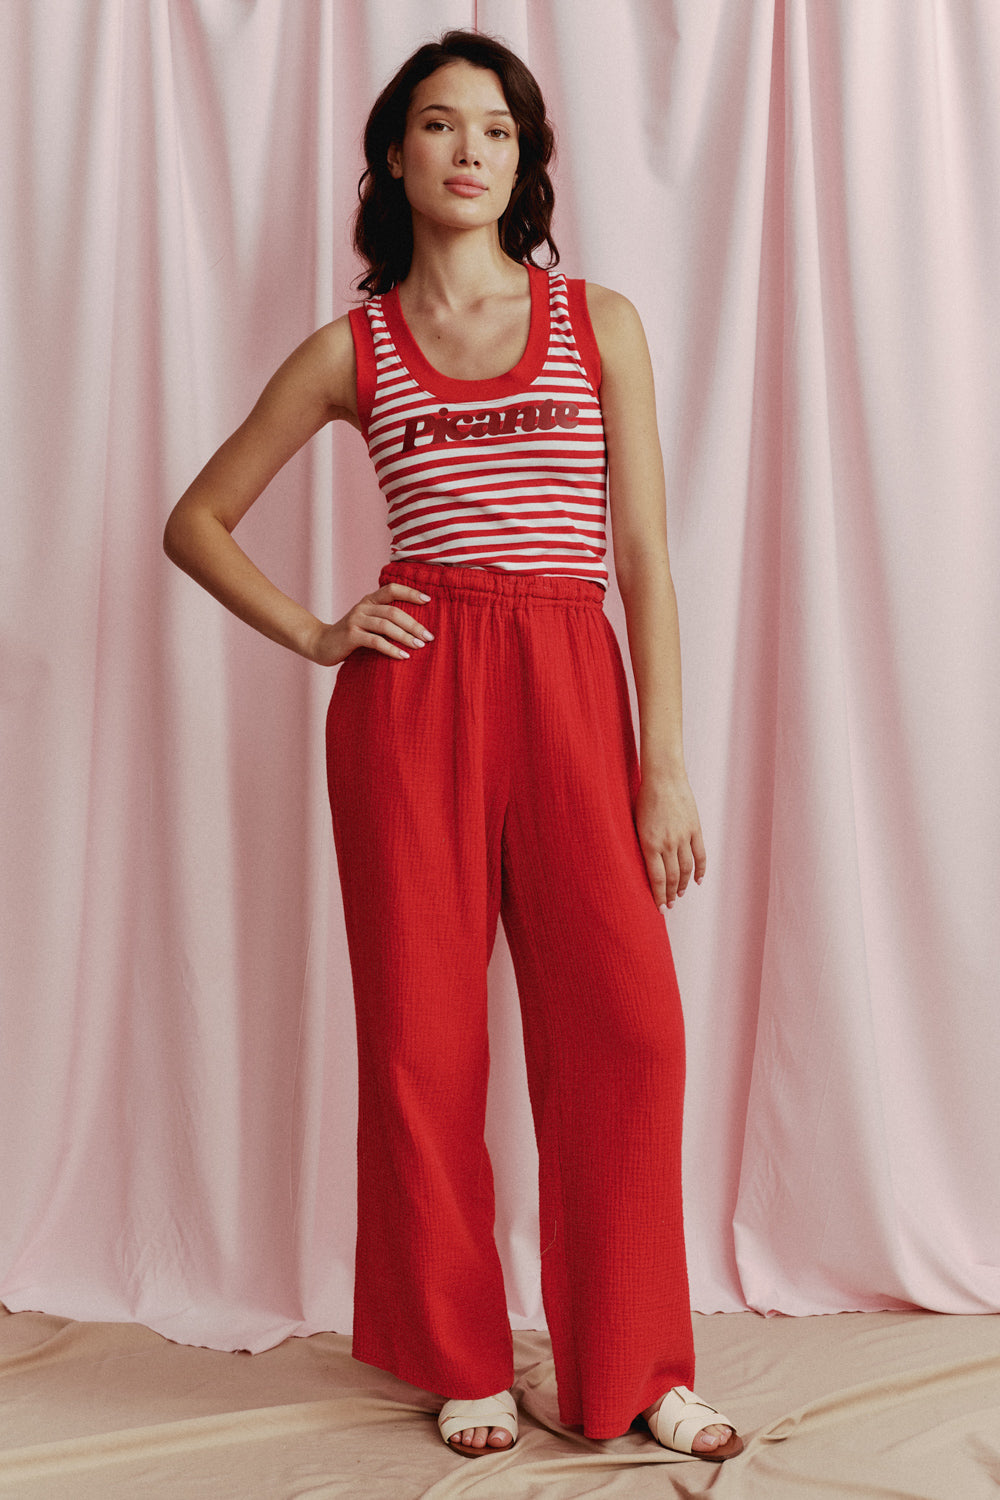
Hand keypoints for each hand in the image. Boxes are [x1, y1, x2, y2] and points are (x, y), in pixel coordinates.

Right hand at [309, 583, 432, 665]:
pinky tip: (403, 656)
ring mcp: (356, 620)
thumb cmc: (350, 635)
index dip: (410, 592)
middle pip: (393, 611)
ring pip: (386, 625)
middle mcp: (363, 607)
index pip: (392, 589)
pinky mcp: (351, 635)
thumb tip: (416, 626)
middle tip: (429, 636)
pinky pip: (375, 641)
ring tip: (419, 646)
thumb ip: (384, 619)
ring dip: (405, 636)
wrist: (320, 643)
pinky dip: (391, 649)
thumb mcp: (367, 621)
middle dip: (414, 624)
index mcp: (369, 600)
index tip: (428, 601)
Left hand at [634, 772, 706, 909]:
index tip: (660, 908)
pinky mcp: (695, 828)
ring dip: (684, 885)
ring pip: (686, 869)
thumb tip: (645, 866)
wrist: (663, 777)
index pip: (656, 879)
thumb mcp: (636, 824)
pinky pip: (700, 855)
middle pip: (672, 877)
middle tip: (669, 905)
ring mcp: (683, 836)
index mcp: (649, 844)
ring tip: (680, 894)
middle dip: (670, 894)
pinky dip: (700, 870)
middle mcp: (667, 843)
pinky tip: (698, 881)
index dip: (659, 896)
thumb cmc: (644, 798)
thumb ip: (642, 845)